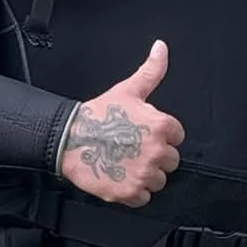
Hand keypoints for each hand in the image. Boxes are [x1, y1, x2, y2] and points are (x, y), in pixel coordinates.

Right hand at [59, 40, 185, 206]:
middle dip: (155, 156)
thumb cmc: (98, 115)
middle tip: (132, 149)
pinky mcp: (131, 192)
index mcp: (161, 125)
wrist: (69, 140)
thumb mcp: (128, 90)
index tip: (143, 134)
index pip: (177, 136)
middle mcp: (157, 151)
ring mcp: (144, 174)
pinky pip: (144, 198)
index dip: (160, 135)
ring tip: (126, 163)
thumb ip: (151, 71)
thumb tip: (162, 47)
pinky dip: (134, 192)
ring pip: (159, 180)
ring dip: (146, 175)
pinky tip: (121, 177)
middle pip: (170, 161)